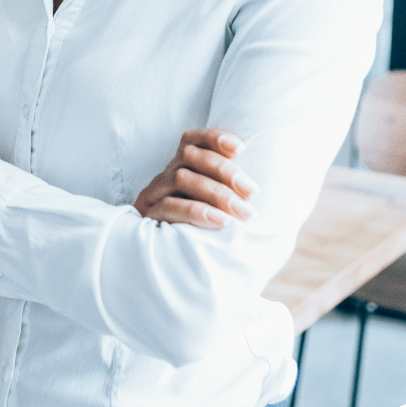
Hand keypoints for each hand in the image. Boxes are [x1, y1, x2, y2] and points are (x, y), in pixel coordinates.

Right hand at [134, 129, 258, 229]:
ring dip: (216, 192)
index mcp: (180, 168)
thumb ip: (230, 193)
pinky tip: (221, 221)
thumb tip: (257, 189)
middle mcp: (165, 177)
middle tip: (252, 192)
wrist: (163, 269)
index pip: (191, 140)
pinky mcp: (148, 217)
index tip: (241, 147)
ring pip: (180, 178)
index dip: (214, 137)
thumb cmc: (200, 234)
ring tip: (242, 211)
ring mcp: (153, 196)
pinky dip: (198, 211)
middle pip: (189, 156)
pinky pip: (170, 206)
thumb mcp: (214, 208)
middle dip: (225, 170)